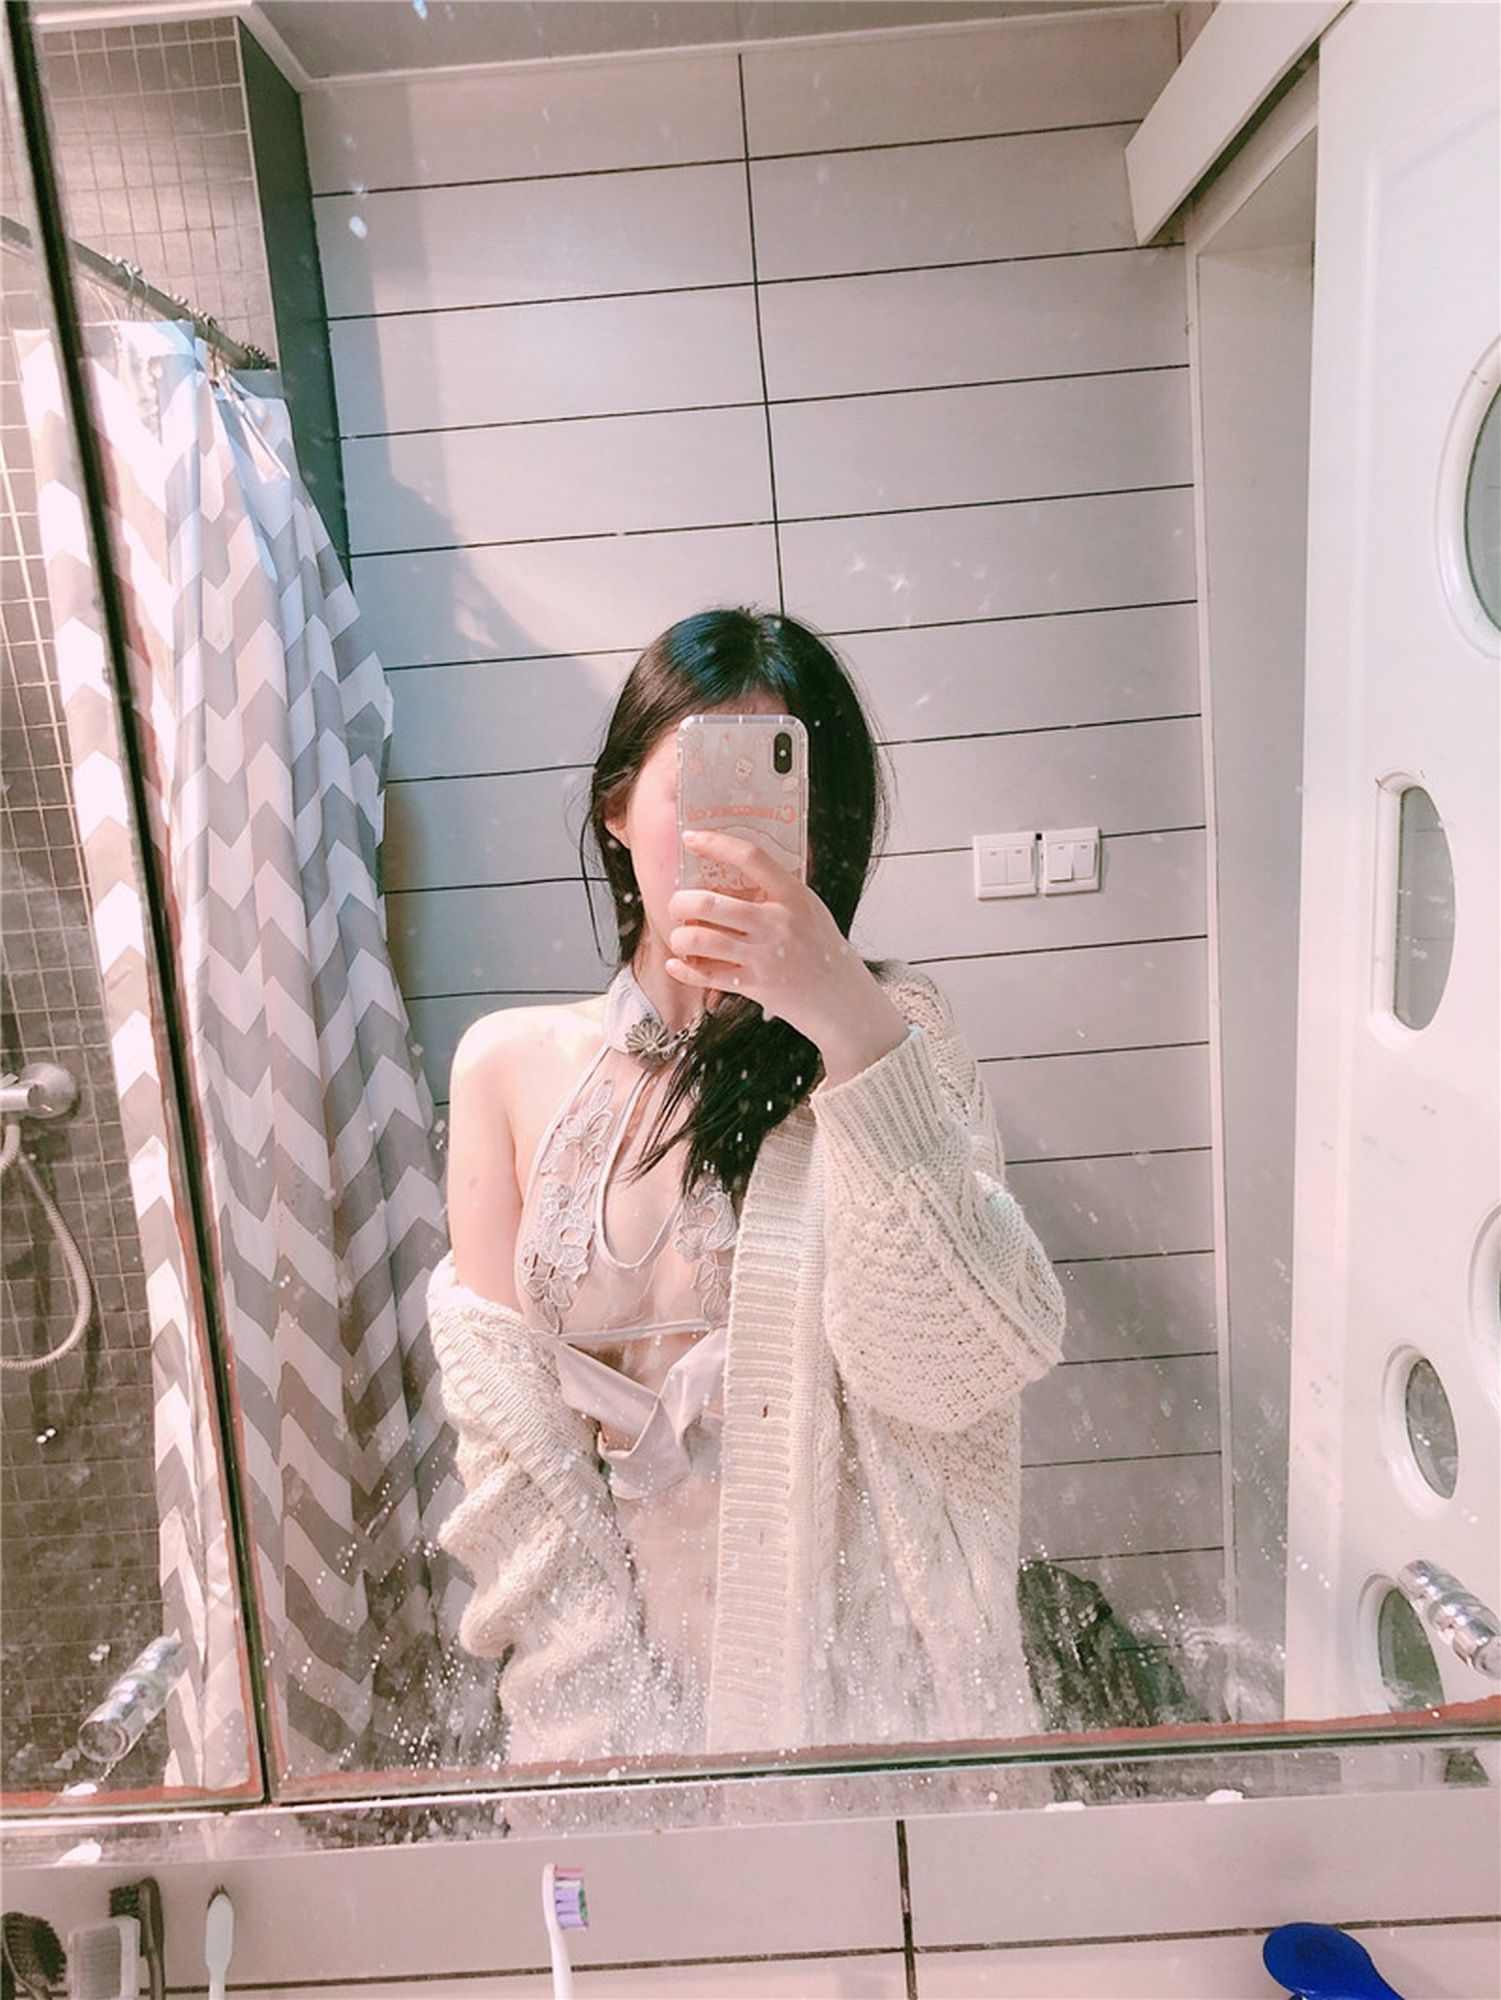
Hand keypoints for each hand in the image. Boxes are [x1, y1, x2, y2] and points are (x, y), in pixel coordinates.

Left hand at [665, 829, 907, 1085]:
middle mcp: (777, 923)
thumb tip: (733, 870)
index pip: (750, 857)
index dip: (715, 843)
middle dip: (680, 902)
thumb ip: (778, 892)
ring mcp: (764, 956)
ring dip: (680, 938)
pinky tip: (677, 963)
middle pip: (709, 903)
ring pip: (699, 941)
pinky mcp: (755, 986)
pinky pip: (705, 976)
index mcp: (793, 896)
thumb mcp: (810, 909)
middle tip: (678, 905)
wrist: (843, 999)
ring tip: (682, 937)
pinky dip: (684, 969)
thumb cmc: (822, 949)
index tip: (690, 837)